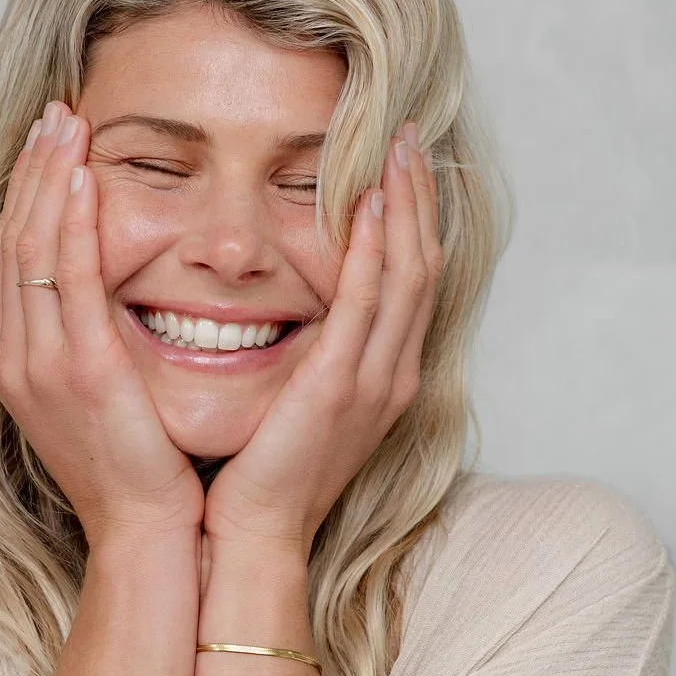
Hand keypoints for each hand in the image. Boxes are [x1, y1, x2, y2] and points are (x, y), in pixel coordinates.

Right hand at [0, 102, 204, 543]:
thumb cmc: (138, 472)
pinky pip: (69, 278)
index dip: (27, 196)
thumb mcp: (104, 399)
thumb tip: (108, 303)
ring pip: (32, 247)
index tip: (48, 146)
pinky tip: (83, 176)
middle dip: (31, 172)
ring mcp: (41, 363)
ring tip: (65, 124)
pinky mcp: (82, 369)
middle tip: (52, 113)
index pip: (13, 257)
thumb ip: (92, 346)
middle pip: (13, 240)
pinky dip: (71, 221)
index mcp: (16, 362)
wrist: (145, 536)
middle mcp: (15, 357)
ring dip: (48, 178)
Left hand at [203, 123, 443, 550]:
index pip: (410, 280)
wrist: (253, 539)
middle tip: (408, 136)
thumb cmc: (261, 477)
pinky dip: (372, 251)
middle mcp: (392, 374)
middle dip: (418, 198)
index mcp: (383, 377)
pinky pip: (366, 304)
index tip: (401, 167)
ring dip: (404, 207)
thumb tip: (291, 309)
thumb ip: (307, 355)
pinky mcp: (339, 387)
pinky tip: (368, 205)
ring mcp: (373, 382)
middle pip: (422, 265)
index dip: (413, 219)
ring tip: (396, 149)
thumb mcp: (295, 404)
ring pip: (406, 275)